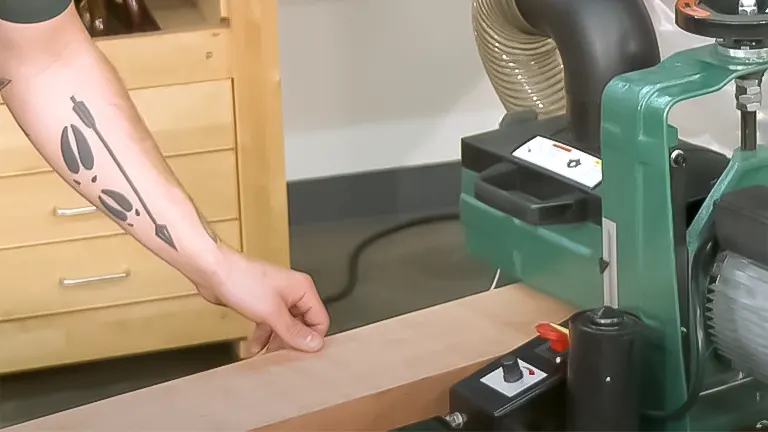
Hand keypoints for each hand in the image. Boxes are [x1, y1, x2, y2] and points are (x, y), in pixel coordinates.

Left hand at [196, 245, 329, 353]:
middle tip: (282, 356)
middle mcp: (293, 292)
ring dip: (276, 341)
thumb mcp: (272, 312)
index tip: (301, 353)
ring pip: (285, 326)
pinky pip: (270, 323)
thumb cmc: (242, 280)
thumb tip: (314, 344)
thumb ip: (294, 331)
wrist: (213, 271)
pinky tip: (255, 346)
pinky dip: (264, 335)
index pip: (320, 319)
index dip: (311, 338)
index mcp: (303, 288)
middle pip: (302, 324)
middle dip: (291, 341)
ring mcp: (277, 297)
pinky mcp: (262, 302)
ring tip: (267, 354)